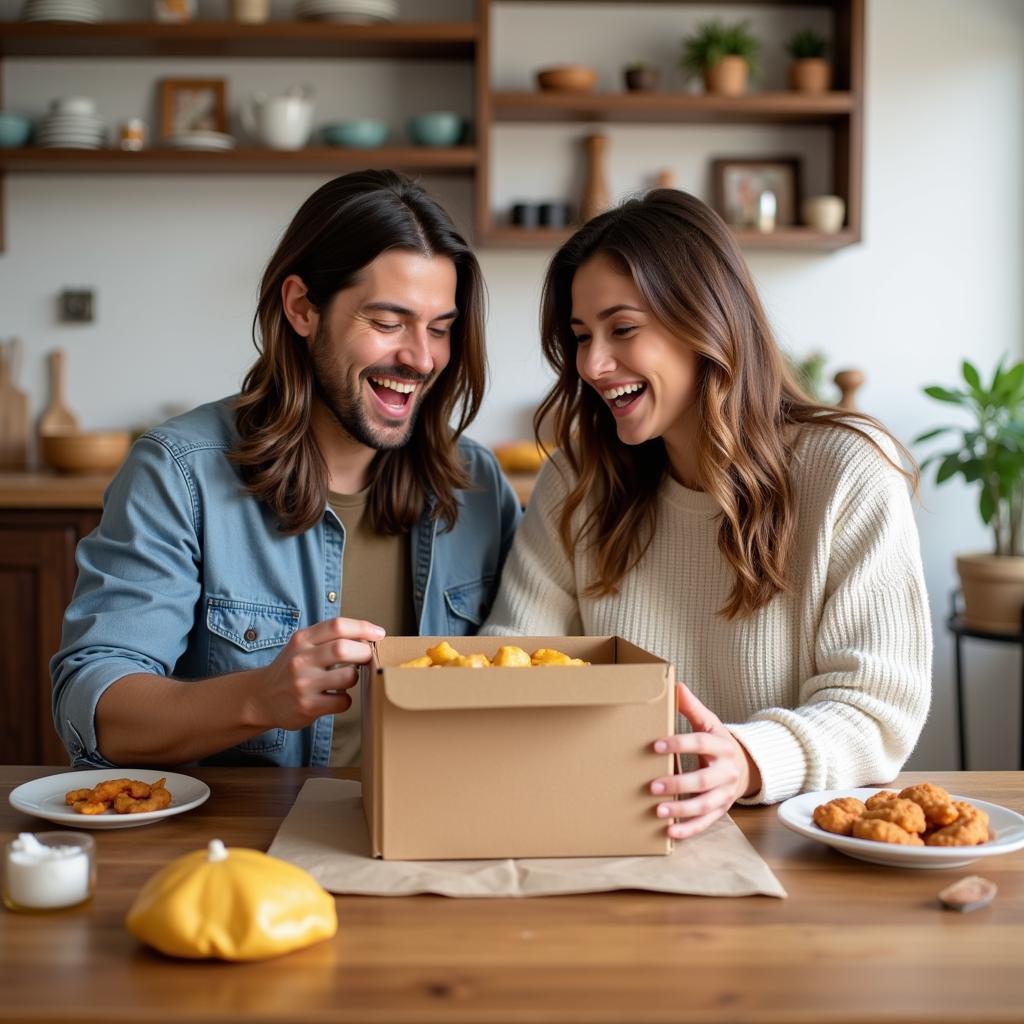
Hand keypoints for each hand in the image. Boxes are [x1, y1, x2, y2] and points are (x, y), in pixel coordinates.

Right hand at [247, 617, 384, 730]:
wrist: (261, 698)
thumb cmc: (290, 669)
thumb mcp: (302, 645)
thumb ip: (329, 638)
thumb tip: (368, 634)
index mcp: (302, 639)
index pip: (337, 625)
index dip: (363, 627)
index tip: (378, 634)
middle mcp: (301, 660)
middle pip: (343, 648)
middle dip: (364, 652)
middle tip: (368, 657)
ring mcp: (303, 684)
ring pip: (348, 677)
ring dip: (355, 677)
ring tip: (347, 678)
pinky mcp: (307, 707)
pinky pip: (342, 701)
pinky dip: (345, 700)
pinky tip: (335, 697)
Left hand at [649, 683, 760, 839]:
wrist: (746, 766)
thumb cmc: (718, 742)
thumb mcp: (709, 722)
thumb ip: (692, 707)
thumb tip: (675, 685)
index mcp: (722, 745)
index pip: (700, 743)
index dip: (679, 744)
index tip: (655, 746)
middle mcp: (726, 771)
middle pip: (703, 780)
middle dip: (678, 784)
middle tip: (652, 786)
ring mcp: (725, 794)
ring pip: (705, 805)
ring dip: (681, 810)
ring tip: (658, 811)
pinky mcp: (721, 810)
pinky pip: (706, 823)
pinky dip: (689, 829)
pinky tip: (670, 832)